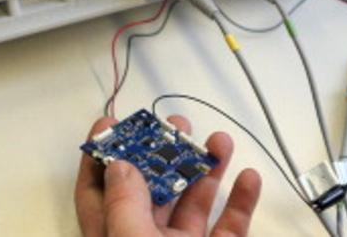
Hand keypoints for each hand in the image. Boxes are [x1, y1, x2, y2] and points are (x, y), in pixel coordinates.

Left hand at [75, 115, 261, 236]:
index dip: (100, 156)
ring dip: (208, 168)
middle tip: (177, 123)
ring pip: (195, 203)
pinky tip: (249, 177)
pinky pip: (231, 225)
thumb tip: (120, 166)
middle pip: (152, 189)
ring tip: (219, 140)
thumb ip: (125, 206)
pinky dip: (242, 200)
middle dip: (163, 152)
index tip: (109, 122)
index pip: (98, 193)